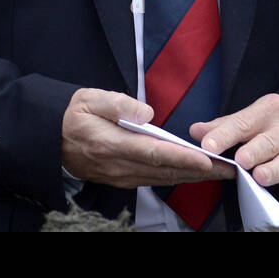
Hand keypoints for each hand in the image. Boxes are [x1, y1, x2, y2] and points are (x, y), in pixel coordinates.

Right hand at [61, 88, 236, 189]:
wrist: (48, 139)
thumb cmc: (71, 114)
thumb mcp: (88, 98)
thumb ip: (117, 103)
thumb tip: (147, 113)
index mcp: (111, 144)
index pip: (153, 153)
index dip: (182, 157)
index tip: (206, 160)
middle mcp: (119, 166)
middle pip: (165, 170)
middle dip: (200, 171)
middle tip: (230, 168)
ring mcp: (121, 176)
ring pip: (163, 177)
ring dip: (192, 175)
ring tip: (220, 171)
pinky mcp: (122, 179)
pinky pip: (154, 179)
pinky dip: (177, 176)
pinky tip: (193, 172)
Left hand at [192, 94, 278, 213]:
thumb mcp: (257, 114)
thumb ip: (226, 125)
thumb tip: (196, 131)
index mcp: (269, 111)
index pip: (243, 123)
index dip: (225, 134)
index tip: (209, 145)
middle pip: (269, 141)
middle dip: (255, 151)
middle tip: (240, 160)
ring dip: (275, 170)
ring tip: (260, 177)